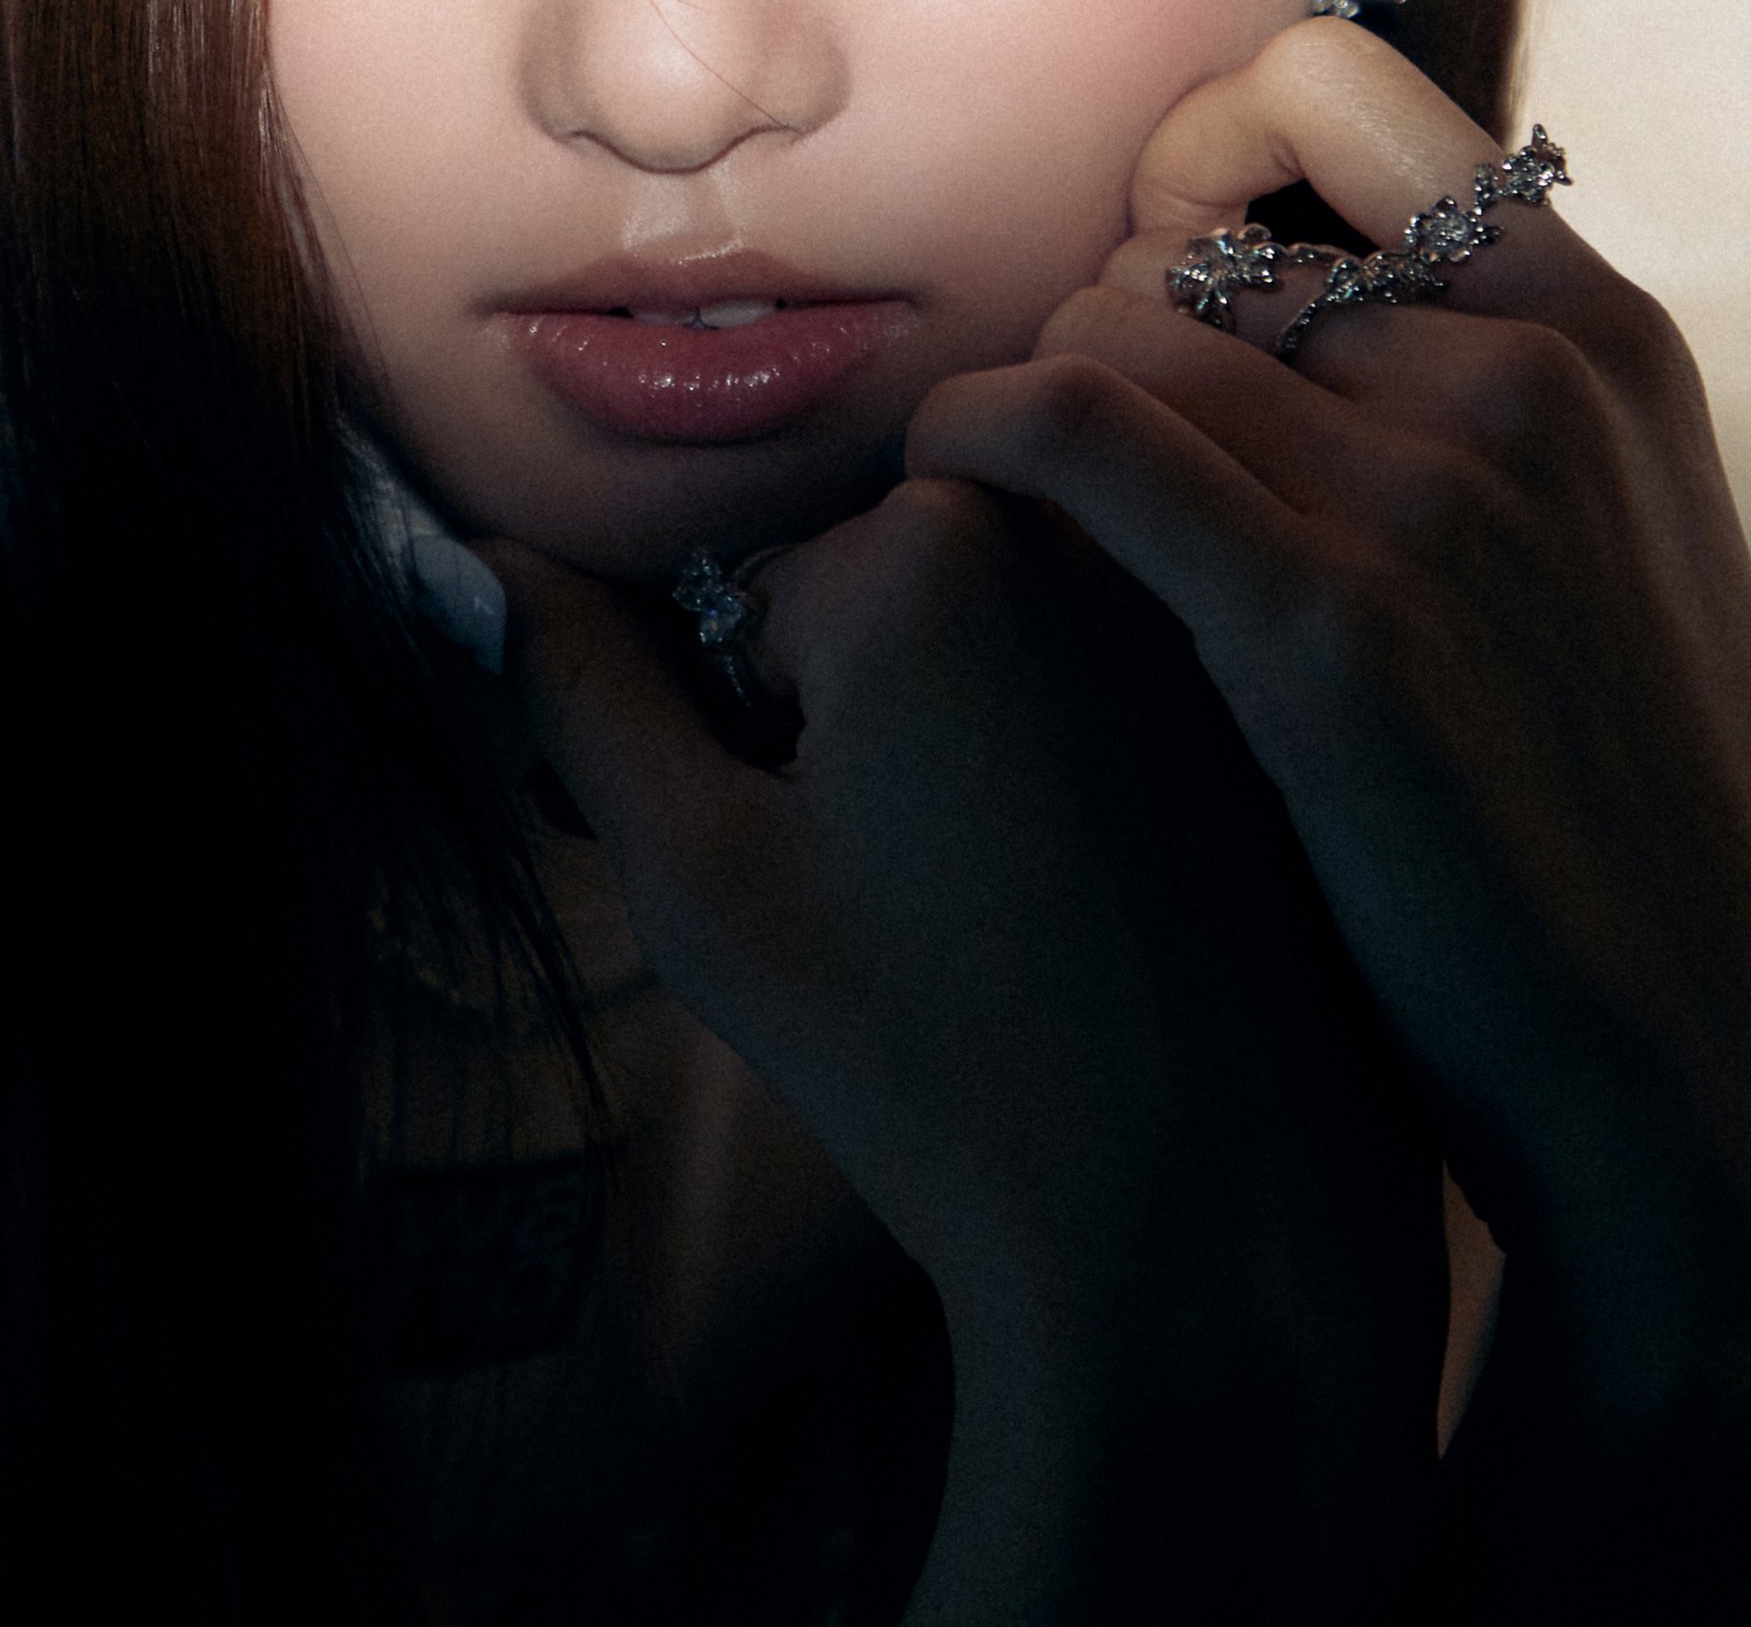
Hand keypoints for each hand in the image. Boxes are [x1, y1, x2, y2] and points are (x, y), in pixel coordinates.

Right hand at [490, 485, 1445, 1619]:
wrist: (1206, 1226)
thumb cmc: (932, 1058)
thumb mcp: (704, 880)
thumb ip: (578, 691)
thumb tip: (480, 556)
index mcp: (927, 541)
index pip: (756, 606)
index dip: (759, 749)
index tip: (832, 873)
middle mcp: (1078, 524)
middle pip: (884, 593)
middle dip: (866, 719)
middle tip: (917, 896)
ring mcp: (1194, 606)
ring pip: (999, 637)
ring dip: (970, 736)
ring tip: (1009, 908)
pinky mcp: (1270, 691)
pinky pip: (1114, 682)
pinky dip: (1085, 766)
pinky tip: (1104, 904)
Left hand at [906, 17, 1750, 1615]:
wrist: (1714, 1089)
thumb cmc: (1613, 833)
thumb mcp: (1605, 541)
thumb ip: (1475, 395)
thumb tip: (1269, 282)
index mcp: (1599, 333)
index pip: (1331, 83)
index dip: (1204, 152)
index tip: (1159, 269)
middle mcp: (1527, 374)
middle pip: (1188, 229)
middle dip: (1102, 320)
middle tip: (1065, 449)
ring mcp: (1436, 492)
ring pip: (1110, 321)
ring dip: (1032, 402)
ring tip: (1006, 506)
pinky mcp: (1333, 627)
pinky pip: (1074, 426)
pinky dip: (979, 435)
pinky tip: (952, 490)